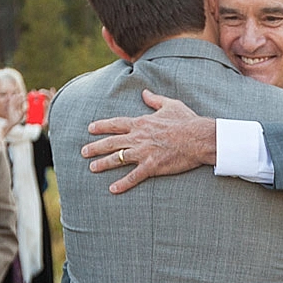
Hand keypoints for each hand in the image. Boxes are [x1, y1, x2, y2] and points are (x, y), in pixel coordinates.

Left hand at [83, 90, 216, 193]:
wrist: (198, 138)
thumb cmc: (187, 121)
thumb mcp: (170, 105)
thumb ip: (155, 100)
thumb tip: (145, 93)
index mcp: (141, 122)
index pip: (116, 124)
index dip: (102, 126)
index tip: (90, 128)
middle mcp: (138, 137)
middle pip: (111, 142)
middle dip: (95, 147)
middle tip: (83, 151)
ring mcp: (143, 152)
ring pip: (117, 159)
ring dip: (103, 164)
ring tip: (92, 168)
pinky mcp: (152, 166)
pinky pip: (133, 176)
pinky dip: (122, 183)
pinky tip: (112, 189)